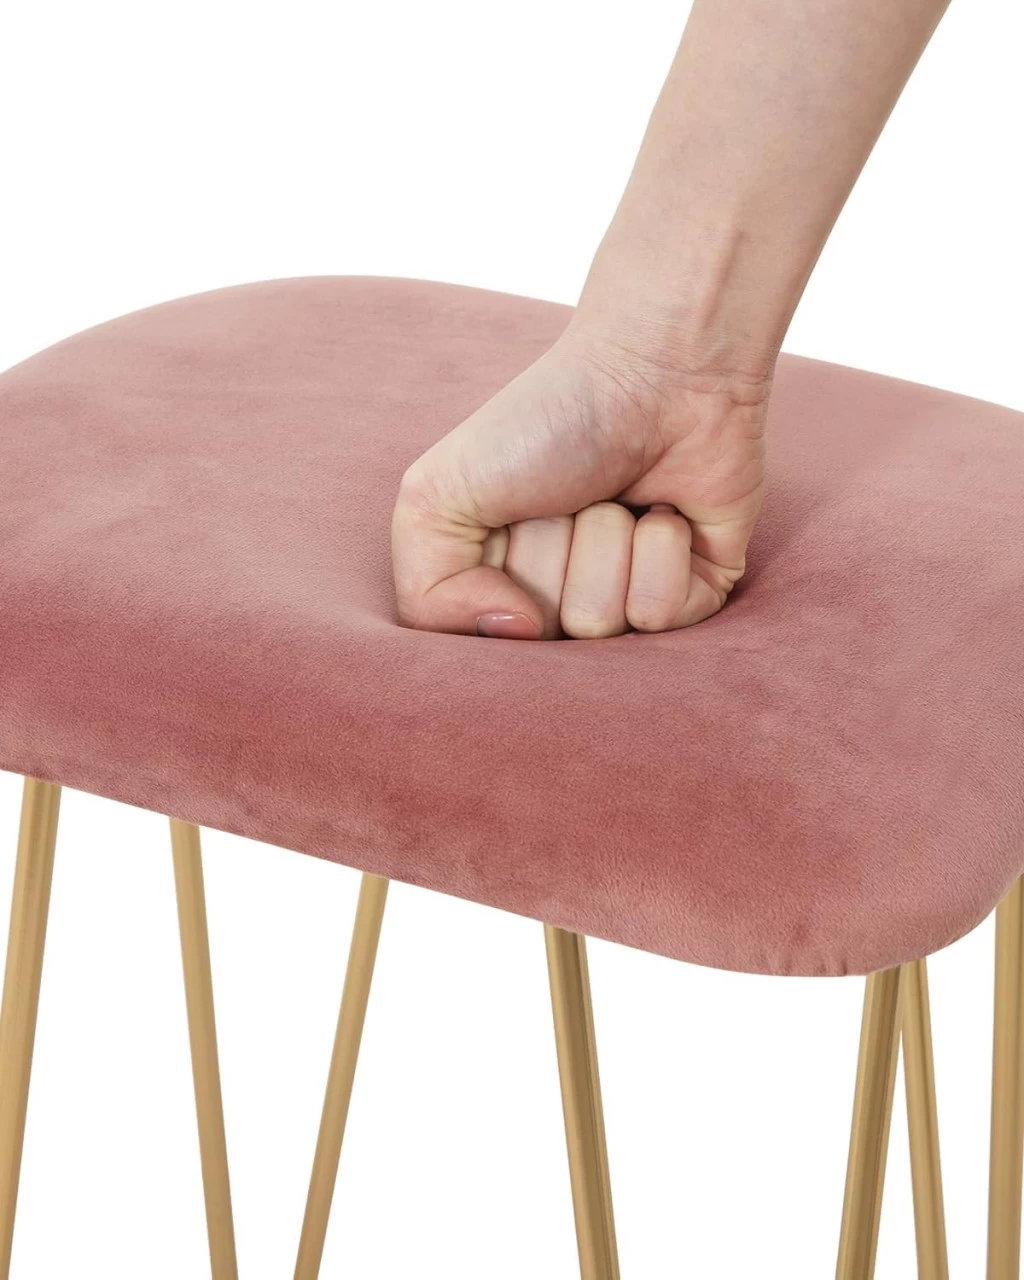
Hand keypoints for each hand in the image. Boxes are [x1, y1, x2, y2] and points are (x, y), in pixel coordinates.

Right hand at [391, 326, 768, 638]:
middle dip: (550, 551)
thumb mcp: (436, 496)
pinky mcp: (697, 594)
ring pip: (603, 626)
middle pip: (544, 634)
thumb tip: (512, 633)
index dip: (489, 583)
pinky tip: (664, 509)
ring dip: (604, 542)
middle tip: (564, 496)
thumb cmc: (543, 422)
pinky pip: (663, 616)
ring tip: (615, 495)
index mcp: (500, 587)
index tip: (506, 520)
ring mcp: (630, 602)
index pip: (481, 642)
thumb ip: (426, 592)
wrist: (652, 369)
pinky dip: (659, 550)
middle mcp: (564, 604)